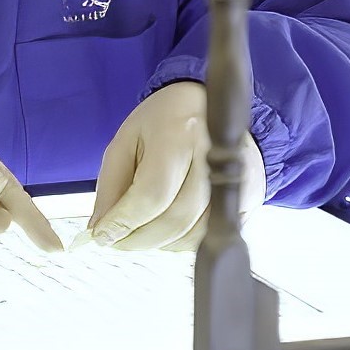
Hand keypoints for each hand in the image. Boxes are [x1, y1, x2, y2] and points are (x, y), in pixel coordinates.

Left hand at [90, 82, 252, 250]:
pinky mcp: (249, 196)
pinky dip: (182, 241)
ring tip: (138, 233)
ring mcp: (237, 178)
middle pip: (174, 220)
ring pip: (193, 233)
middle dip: (137, 239)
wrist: (209, 107)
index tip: (101, 237)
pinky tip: (165, 229)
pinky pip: (211, 235)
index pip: (152, 195)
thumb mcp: (126, 141)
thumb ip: (111, 187)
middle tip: (115, 241)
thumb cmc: (163, 121)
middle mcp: (214, 156)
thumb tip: (100, 230)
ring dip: (158, 243)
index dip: (124, 223)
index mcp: (179, 135)